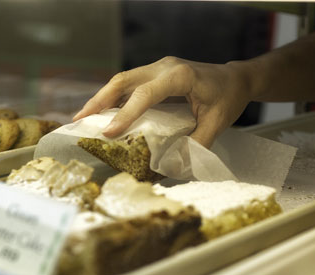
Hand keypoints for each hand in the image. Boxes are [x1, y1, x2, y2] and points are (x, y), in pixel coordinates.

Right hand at [73, 56, 251, 147]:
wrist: (237, 78)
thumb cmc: (229, 97)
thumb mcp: (218, 122)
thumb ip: (196, 144)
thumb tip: (173, 167)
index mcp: (180, 76)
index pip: (146, 94)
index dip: (125, 114)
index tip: (108, 133)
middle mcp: (164, 67)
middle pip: (123, 81)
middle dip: (99, 101)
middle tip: (78, 120)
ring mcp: (158, 68)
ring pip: (122, 80)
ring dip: (102, 99)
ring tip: (83, 118)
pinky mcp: (156, 73)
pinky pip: (130, 84)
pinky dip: (114, 98)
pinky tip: (104, 113)